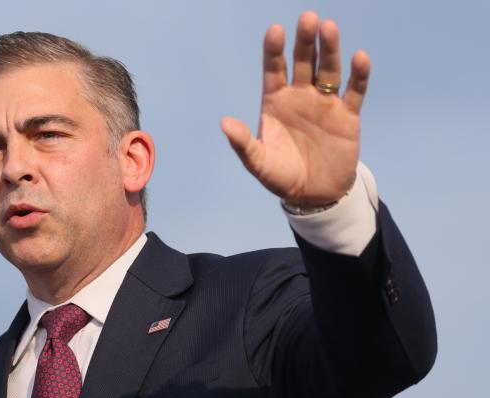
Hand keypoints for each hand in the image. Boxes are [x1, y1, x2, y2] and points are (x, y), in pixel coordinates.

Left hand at [221, 11, 370, 206]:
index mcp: (275, 101)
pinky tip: (359, 58)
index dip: (274, 51)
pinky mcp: (348, 115)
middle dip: (305, 41)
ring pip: (328, 70)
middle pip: (303, 62)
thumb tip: (224, 123)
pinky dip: (358, 75)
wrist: (313, 195)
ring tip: (328, 27)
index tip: (275, 31)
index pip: (274, 69)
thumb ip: (243, 143)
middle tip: (308, 17)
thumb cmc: (281, 176)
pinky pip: (354, 91)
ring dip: (329, 49)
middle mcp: (300, 96)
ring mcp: (325, 103)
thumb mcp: (258, 163)